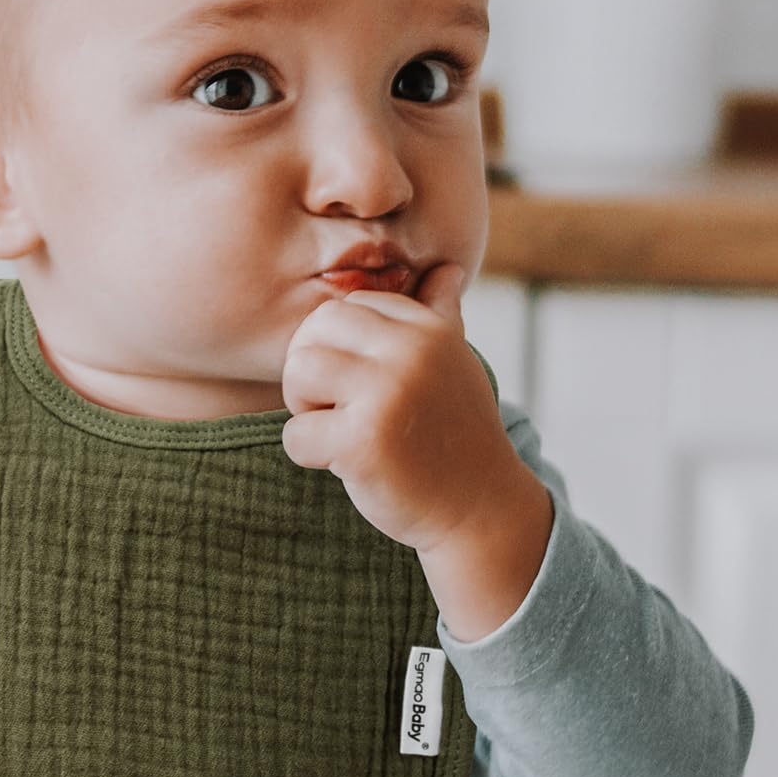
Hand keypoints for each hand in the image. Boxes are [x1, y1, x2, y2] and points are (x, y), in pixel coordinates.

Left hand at [279, 261, 532, 554]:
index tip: (363, 382)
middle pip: (313, 331)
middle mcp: (411, 352)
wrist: (480, 509)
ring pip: (298, 372)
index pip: (345, 307)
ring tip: (341, 428)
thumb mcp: (454, 364)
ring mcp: (388, 395)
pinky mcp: (363, 442)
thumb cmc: (455, 433)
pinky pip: (296, 434)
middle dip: (311, 370)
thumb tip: (446, 267)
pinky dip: (309, 454)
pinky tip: (346, 464)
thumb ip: (441, 314)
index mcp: (428, 329)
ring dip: (305, 408)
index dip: (338, 346)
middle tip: (338, 407)